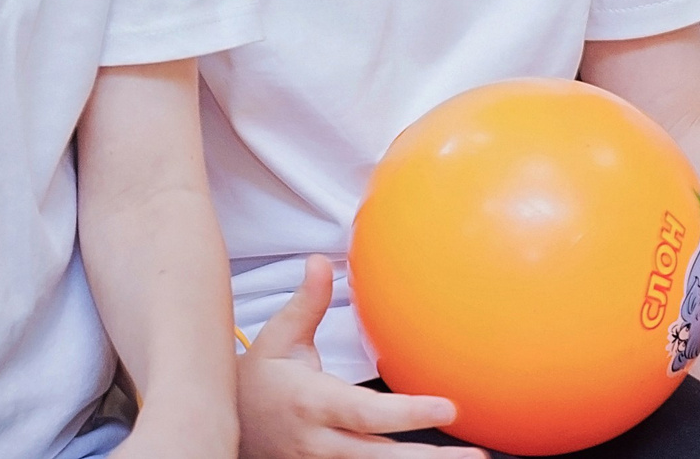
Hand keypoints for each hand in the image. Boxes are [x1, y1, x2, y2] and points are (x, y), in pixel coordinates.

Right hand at [235, 255, 475, 458]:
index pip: (367, 415)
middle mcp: (320, 442)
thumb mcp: (277, 338)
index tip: (447, 408)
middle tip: (475, 456)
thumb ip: (307, 303)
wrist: (224, 426)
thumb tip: (322, 261)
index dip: (407, 414)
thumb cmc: (258, 379)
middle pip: (380, 458)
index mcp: (313, 403)